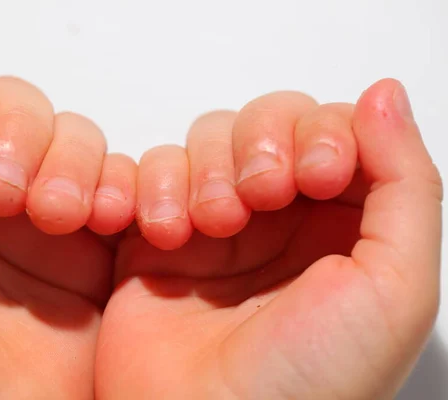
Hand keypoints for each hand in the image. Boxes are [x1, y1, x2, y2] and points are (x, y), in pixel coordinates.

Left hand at [0, 34, 136, 398]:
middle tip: (6, 195)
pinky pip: (119, 186)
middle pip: (20, 110)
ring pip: (74, 141)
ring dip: (74, 164)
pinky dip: (121, 187)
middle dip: (22, 138)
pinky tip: (105, 217)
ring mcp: (41, 218)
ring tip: (61, 214)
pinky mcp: (91, 247)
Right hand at [97, 82, 441, 397]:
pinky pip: (157, 170)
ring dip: (208, 168)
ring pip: (211, 139)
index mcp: (343, 227)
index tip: (315, 173)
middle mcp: (281, 220)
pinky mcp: (162, 233)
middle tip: (257, 195)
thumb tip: (383, 96)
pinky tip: (170, 233)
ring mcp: (219, 224)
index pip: (335, 130)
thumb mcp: (394, 291)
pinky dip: (160, 186)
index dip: (321, 131)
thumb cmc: (305, 384)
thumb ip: (406, 186)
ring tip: (211, 223)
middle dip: (260, 144)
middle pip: (268, 123)